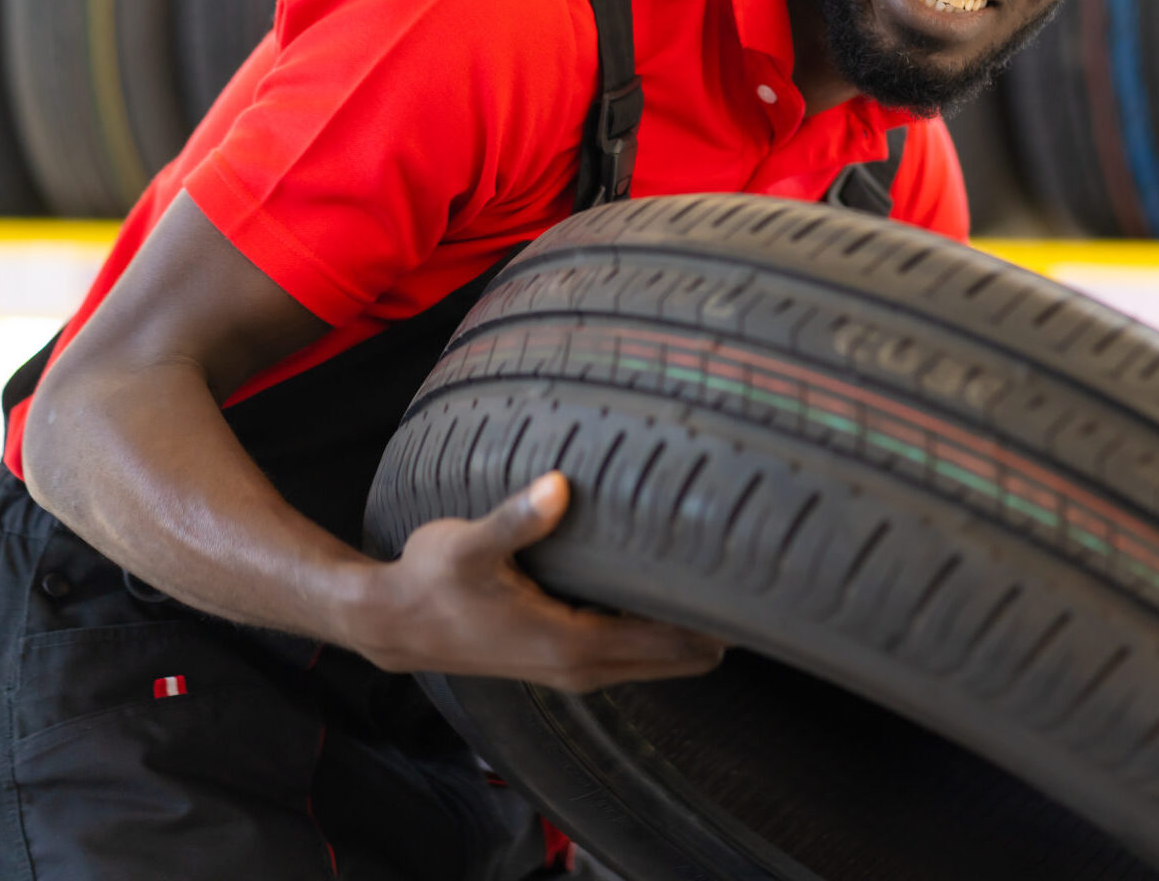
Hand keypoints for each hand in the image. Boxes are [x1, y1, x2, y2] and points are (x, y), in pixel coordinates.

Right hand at [349, 472, 725, 690]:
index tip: (759, 595)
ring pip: (657, 661)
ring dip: (692, 637)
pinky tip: (677, 604)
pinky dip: (662, 637)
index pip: (667, 641)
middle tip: (766, 586)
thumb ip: (518, 518)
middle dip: (717, 631)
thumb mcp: (470, 544)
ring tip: (737, 593)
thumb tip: (559, 487)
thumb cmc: (430, 580)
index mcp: (573, 645)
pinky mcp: (562, 661)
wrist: (391, 623)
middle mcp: (582, 668)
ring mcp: (573, 670)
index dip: (714, 622)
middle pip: (677, 659)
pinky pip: (633, 655)